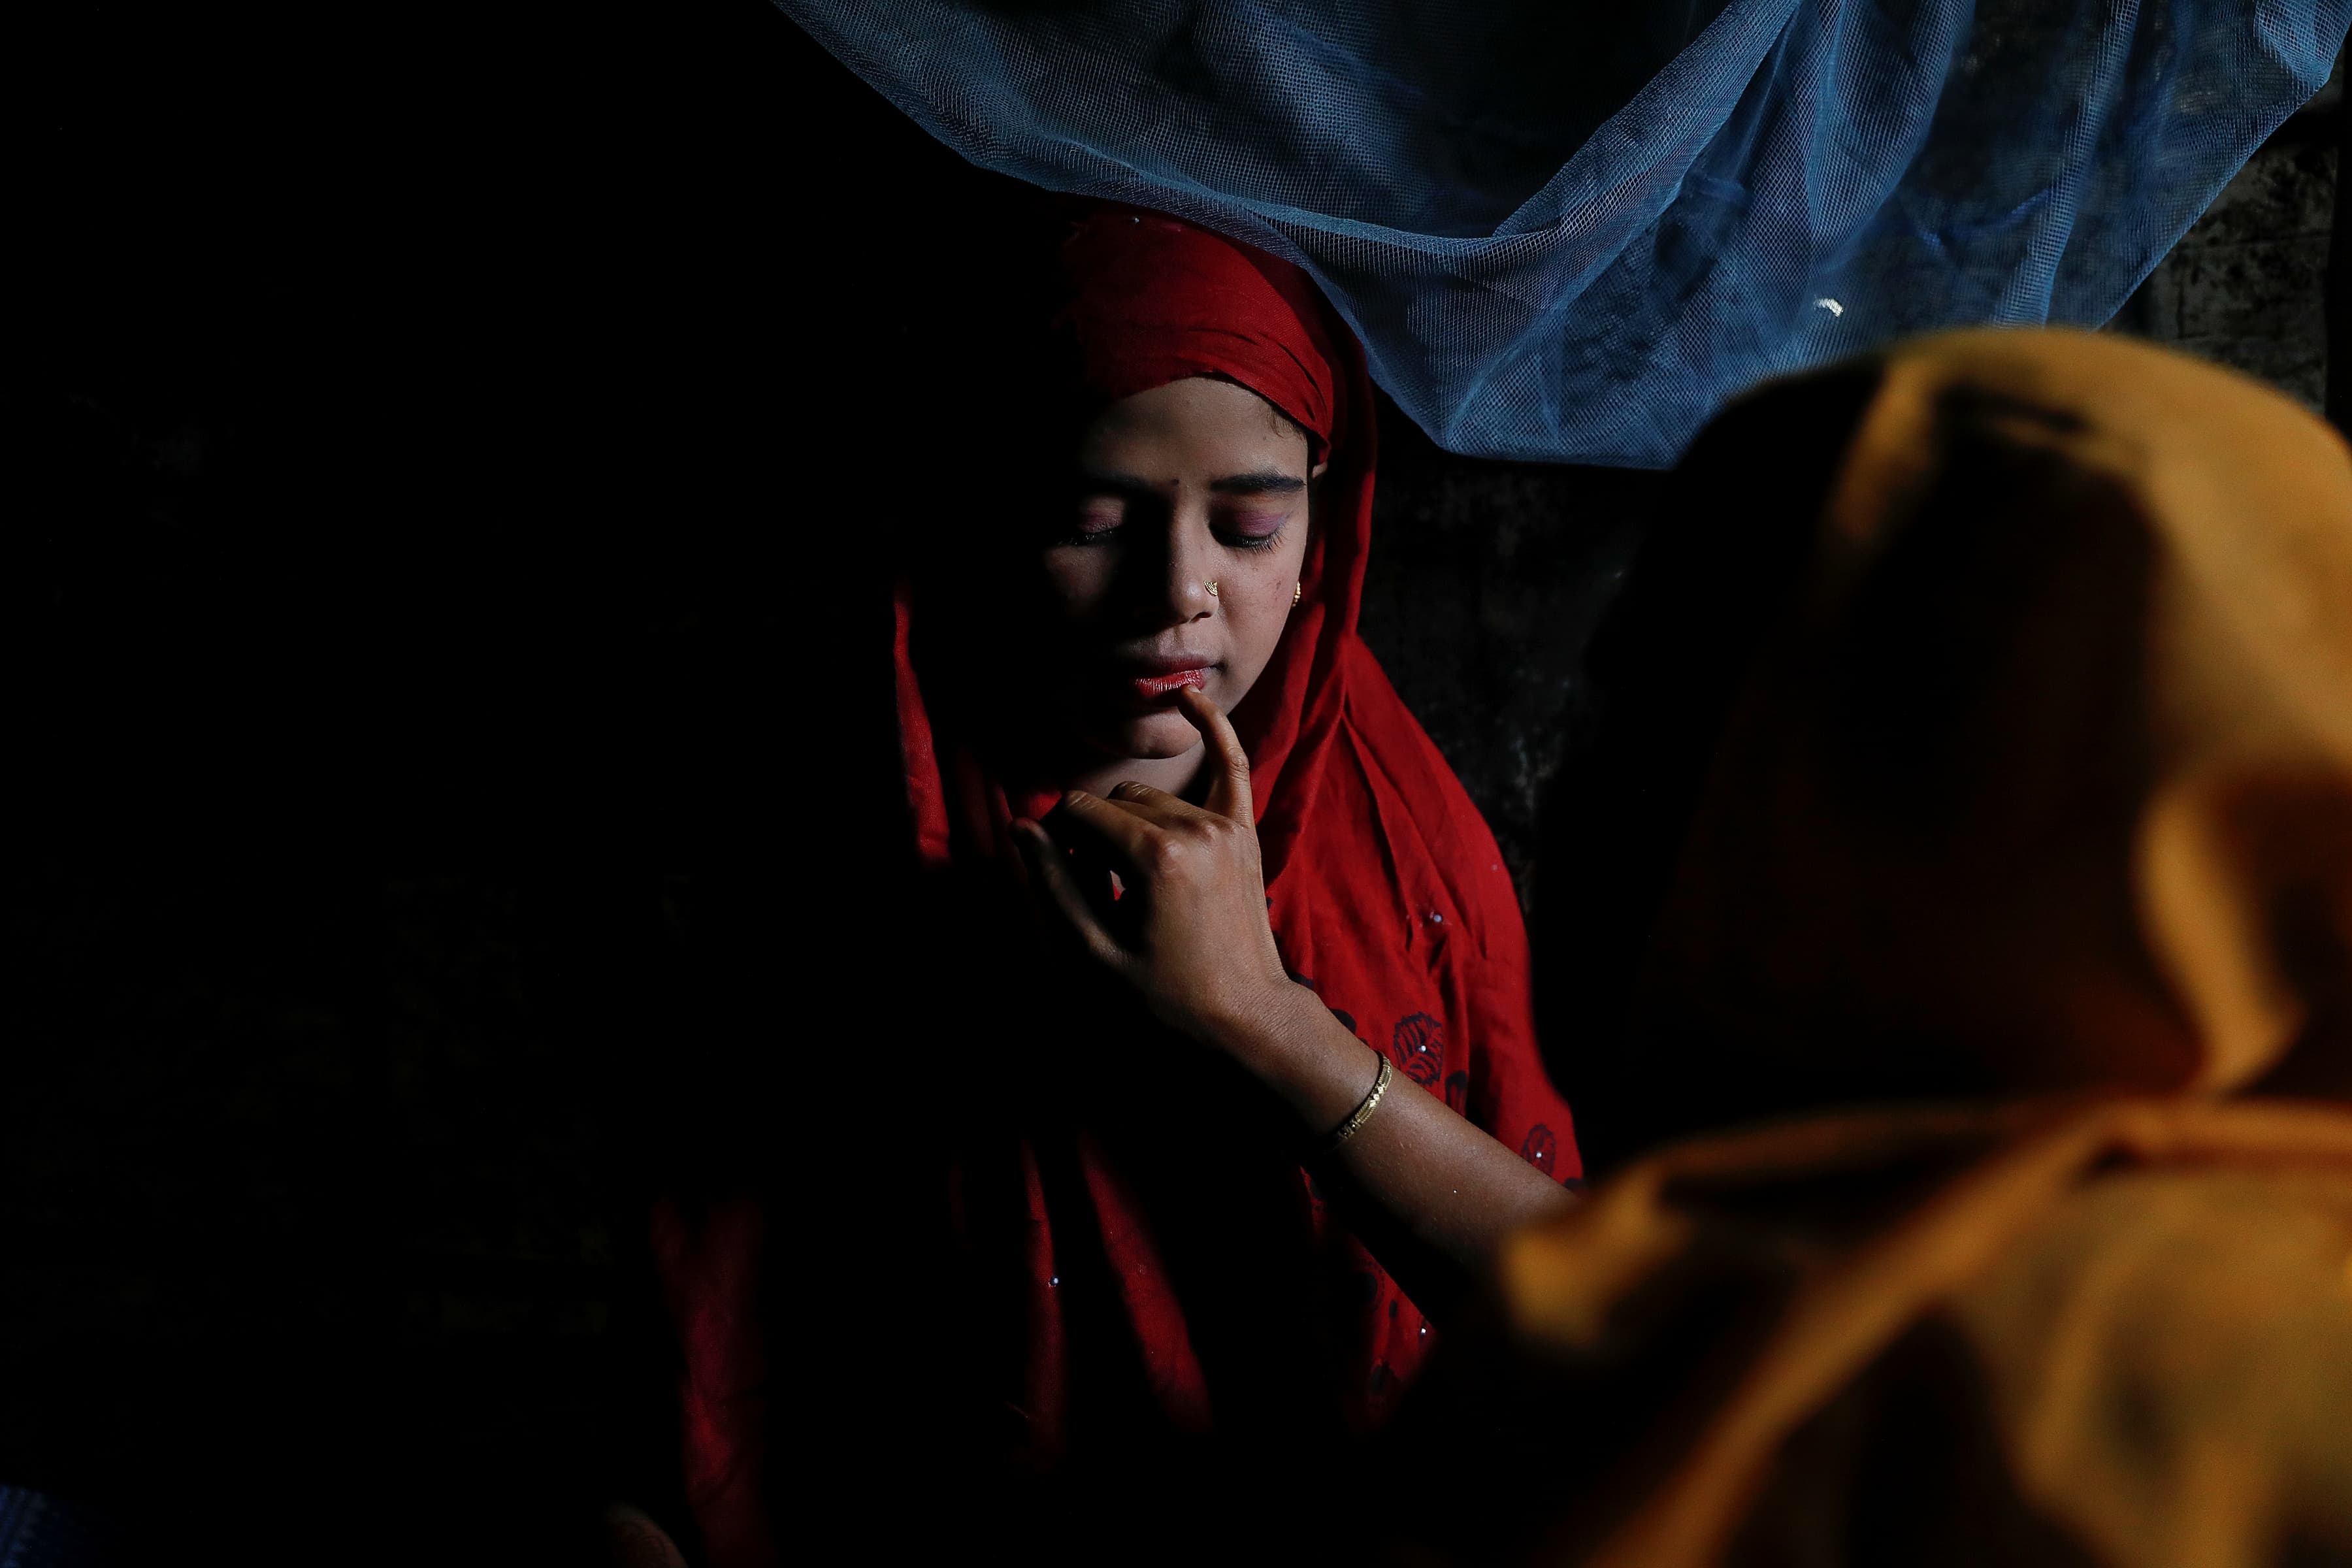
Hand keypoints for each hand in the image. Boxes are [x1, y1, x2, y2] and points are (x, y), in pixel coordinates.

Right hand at [1012, 686, 1299, 1054]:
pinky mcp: (1245, 833)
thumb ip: (1056, 884)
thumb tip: (1019, 828)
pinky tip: (1188, 698)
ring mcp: (1225, 826)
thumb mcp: (1095, 954)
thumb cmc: (1166, 997)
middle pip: (1113, 802)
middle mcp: (1193, 828)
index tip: (1061, 877)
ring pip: (1152, 796)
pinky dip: (1214, 729)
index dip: (1056, 840)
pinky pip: (1231, 765)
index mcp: (1153, 856)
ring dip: (1129, 821)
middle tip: (1094, 889)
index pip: (1079, 813)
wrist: (1245, 1020)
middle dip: (1091, 834)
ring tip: (1129, 878)